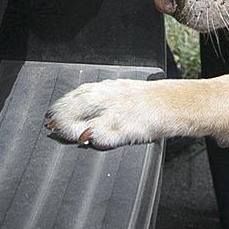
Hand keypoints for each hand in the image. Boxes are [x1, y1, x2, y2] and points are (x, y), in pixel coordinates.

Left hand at [46, 78, 181, 149]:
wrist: (178, 104)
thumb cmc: (153, 104)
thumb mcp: (127, 96)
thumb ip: (107, 103)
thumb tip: (85, 119)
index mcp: (113, 88)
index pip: (82, 91)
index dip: (65, 102)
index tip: (51, 112)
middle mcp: (114, 95)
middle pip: (83, 100)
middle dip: (64, 112)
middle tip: (49, 125)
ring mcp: (122, 108)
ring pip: (93, 110)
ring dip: (74, 122)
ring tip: (61, 133)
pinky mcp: (132, 123)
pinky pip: (113, 128)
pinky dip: (99, 134)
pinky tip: (88, 141)